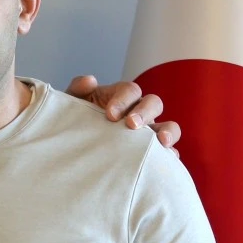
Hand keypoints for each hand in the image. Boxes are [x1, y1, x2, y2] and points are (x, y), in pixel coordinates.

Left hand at [64, 75, 180, 155]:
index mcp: (121, 97)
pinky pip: (168, 154)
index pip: (130, 90)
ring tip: (161, 142)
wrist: (72, 149)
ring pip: (168, 126)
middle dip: (144, 112)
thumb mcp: (71, 105)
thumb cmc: (75, 122)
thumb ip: (77, 90)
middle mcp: (138, 111)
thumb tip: (90, 80)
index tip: (109, 114)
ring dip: (168, 132)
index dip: (123, 99)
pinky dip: (170, 156)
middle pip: (153, 103)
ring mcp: (148, 132)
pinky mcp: (151, 152)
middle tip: (130, 125)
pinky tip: (165, 162)